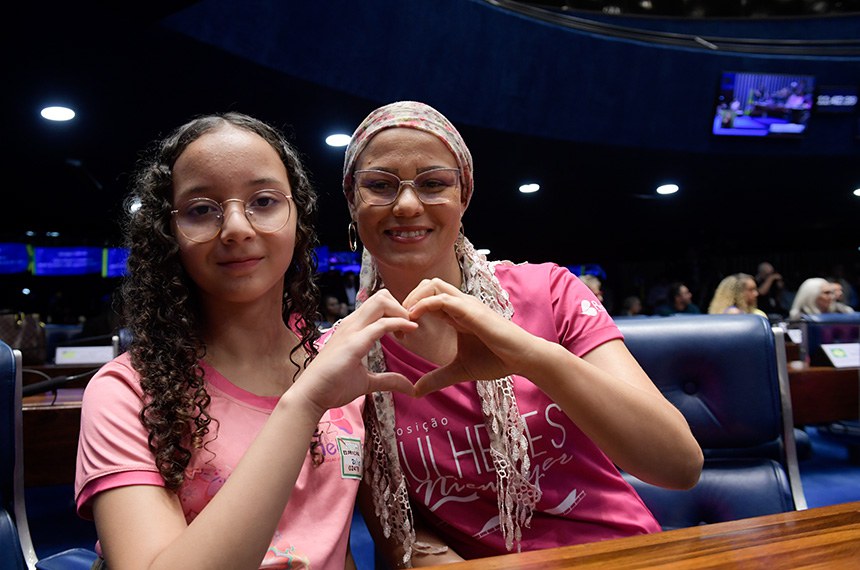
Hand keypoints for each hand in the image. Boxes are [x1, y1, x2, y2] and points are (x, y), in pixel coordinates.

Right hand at [294, 290, 417, 413]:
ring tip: (408, 330)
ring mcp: (351, 331)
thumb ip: (388, 380)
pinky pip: (380, 324)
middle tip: (409, 329)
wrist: (311, 396)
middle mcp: (352, 324)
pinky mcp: (353, 343)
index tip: (407, 331)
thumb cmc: (333, 387)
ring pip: (381, 301)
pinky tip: (410, 330)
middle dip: (401, 307)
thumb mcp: (367, 382)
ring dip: (400, 312)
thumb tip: (410, 387)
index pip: (378, 304)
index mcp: (353, 328)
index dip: (397, 312)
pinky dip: (399, 323)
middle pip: (381, 296)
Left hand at [402, 278, 537, 395]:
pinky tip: (414, 319)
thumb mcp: (460, 371)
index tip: (398, 331)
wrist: (523, 359)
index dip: (409, 310)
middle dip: (408, 298)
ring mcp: (466, 305)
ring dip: (413, 298)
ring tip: (403, 319)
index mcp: (457, 314)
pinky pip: (443, 299)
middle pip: (427, 284)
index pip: (427, 299)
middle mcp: (460, 304)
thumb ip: (437, 378)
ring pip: (433, 285)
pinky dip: (425, 305)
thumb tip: (416, 391)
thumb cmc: (497, 360)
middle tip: (397, 321)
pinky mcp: (471, 310)